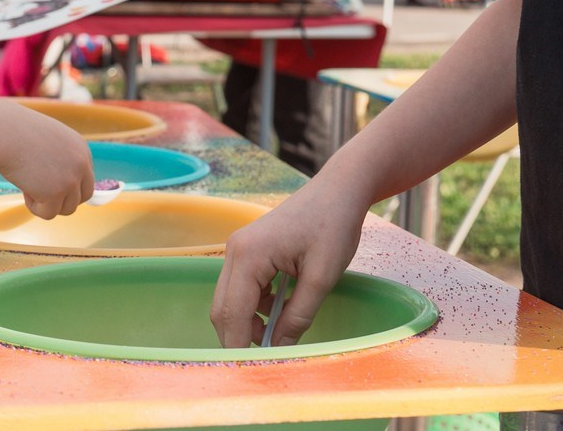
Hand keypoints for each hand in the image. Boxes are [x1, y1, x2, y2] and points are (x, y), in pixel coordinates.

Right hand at [0, 102, 94, 218]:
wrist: (6, 134)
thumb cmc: (19, 134)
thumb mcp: (49, 141)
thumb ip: (60, 159)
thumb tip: (59, 185)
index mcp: (81, 149)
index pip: (86, 178)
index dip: (68, 186)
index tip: (50, 185)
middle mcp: (82, 164)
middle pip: (84, 196)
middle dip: (64, 199)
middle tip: (42, 193)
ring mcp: (71, 179)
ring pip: (67, 209)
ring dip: (48, 204)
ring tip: (29, 187)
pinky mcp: (56, 193)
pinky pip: (48, 213)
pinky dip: (35, 207)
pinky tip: (25, 191)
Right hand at [211, 172, 370, 346]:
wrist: (339, 190)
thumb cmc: (334, 226)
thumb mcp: (322, 277)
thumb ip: (298, 316)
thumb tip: (279, 347)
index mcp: (249, 255)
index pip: (232, 314)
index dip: (239, 347)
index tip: (253, 372)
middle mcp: (235, 250)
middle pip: (223, 309)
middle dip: (240, 337)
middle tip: (269, 356)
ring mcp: (239, 248)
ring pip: (230, 300)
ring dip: (248, 321)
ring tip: (281, 329)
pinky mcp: (249, 249)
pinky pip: (241, 287)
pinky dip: (254, 305)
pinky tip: (280, 308)